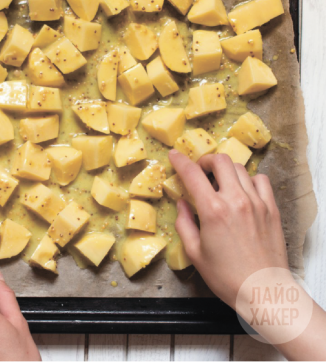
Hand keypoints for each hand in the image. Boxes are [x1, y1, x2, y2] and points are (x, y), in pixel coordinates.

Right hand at [169, 149, 325, 360]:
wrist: (263, 290)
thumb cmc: (226, 276)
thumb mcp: (194, 253)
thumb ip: (184, 224)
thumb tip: (182, 204)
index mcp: (212, 210)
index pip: (192, 174)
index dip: (180, 161)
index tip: (174, 155)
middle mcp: (236, 200)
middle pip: (220, 161)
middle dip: (206, 161)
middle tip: (199, 170)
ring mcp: (257, 203)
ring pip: (240, 169)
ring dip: (226, 170)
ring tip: (220, 182)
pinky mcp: (272, 209)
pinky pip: (261, 181)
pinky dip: (249, 179)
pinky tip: (243, 191)